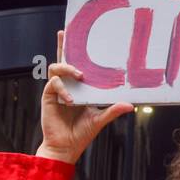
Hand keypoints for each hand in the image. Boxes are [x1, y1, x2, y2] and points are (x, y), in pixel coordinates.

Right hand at [37, 29, 133, 163]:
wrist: (66, 146)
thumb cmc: (82, 133)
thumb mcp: (100, 118)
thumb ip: (113, 110)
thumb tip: (131, 105)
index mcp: (80, 87)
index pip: (78, 65)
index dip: (77, 51)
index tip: (81, 35)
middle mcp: (68, 85)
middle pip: (63, 59)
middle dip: (63, 45)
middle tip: (64, 32)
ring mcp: (57, 89)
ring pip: (56, 67)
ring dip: (68, 68)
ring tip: (80, 76)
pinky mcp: (49, 96)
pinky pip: (54, 83)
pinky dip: (63, 88)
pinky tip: (71, 99)